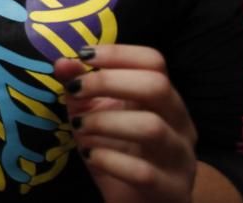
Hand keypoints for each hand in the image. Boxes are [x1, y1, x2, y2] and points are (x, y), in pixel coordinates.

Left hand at [54, 45, 197, 202]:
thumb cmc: (119, 152)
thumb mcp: (95, 115)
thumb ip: (79, 87)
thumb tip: (62, 62)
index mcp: (165, 99)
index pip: (154, 61)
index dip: (118, 53)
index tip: (83, 56)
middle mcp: (180, 123)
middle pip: (157, 86)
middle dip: (109, 82)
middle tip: (76, 90)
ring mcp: (180, 158)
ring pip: (152, 127)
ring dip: (105, 122)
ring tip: (79, 127)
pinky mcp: (171, 191)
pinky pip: (142, 172)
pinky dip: (109, 159)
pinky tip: (90, 156)